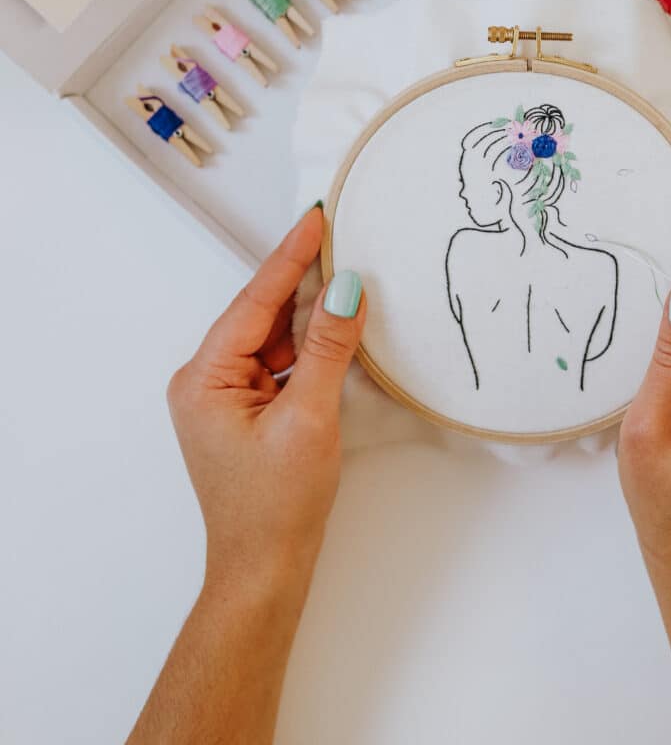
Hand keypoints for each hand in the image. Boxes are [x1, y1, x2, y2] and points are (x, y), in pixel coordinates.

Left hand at [167, 206, 365, 597]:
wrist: (266, 569)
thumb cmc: (277, 504)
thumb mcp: (310, 417)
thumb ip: (329, 348)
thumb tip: (345, 290)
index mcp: (205, 378)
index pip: (255, 301)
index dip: (290, 257)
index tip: (316, 218)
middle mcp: (208, 380)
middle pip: (264, 315)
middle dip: (303, 281)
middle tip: (340, 239)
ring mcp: (228, 396)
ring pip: (276, 338)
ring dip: (312, 317)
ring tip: (349, 281)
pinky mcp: (250, 410)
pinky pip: (283, 363)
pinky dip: (311, 348)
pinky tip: (338, 331)